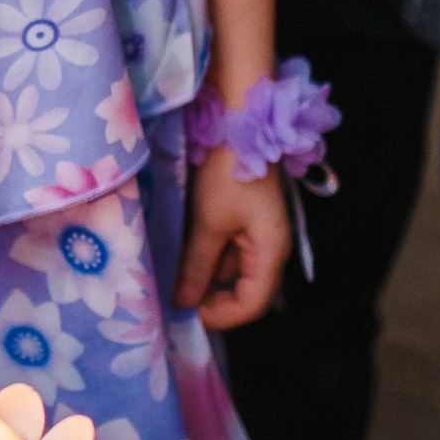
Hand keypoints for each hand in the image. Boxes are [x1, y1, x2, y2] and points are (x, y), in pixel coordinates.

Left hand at [174, 138, 290, 326]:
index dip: (220, 317)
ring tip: (168, 281)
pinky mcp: (240, 217)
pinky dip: (201, 257)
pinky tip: (176, 257)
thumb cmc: (226, 173)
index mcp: (270, 251)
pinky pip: (223, 249)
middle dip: (207, 299)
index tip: (185, 317)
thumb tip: (184, 303)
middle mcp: (268, 246)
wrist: (236, 122)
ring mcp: (255, 232)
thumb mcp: (208, 223)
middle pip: (242, 290)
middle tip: (171, 302)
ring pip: (228, 270)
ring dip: (201, 278)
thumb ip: (197, 266)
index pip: (252, 304)